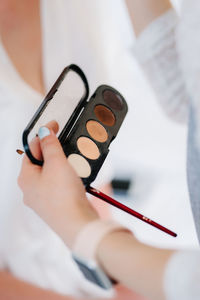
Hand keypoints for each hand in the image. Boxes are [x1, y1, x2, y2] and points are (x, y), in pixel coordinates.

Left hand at [18, 121, 97, 247]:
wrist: (77, 224)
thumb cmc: (64, 196)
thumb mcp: (56, 163)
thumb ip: (50, 145)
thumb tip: (44, 131)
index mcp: (25, 178)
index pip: (31, 150)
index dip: (43, 135)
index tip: (55, 125)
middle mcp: (30, 189)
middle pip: (39, 162)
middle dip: (52, 150)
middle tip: (64, 140)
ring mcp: (42, 198)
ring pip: (49, 173)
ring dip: (59, 163)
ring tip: (70, 158)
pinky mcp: (55, 204)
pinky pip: (57, 184)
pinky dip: (64, 176)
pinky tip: (73, 175)